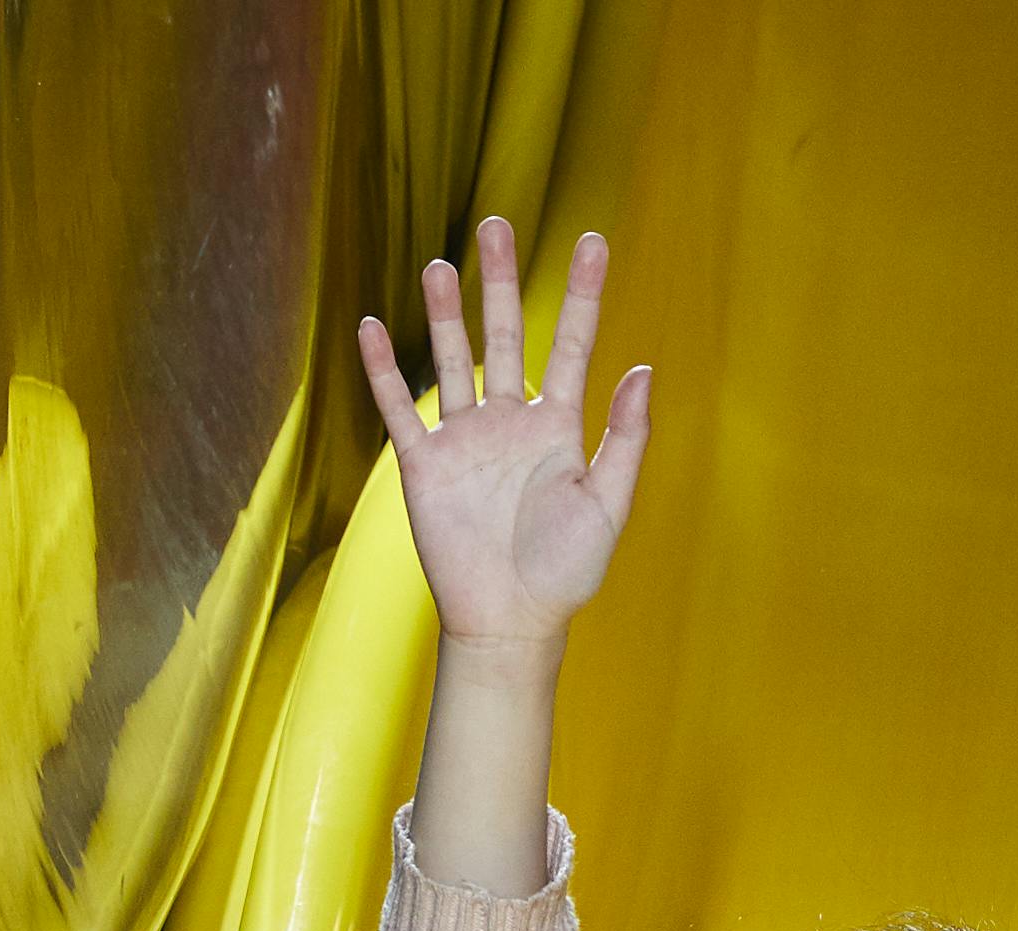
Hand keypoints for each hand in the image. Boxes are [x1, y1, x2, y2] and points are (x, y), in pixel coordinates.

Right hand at [361, 220, 652, 649]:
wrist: (511, 621)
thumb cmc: (566, 571)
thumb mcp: (608, 503)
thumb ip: (625, 437)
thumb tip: (644, 369)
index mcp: (558, 426)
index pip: (572, 344)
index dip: (583, 293)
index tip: (594, 241)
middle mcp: (509, 421)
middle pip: (503, 335)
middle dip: (501, 280)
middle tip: (498, 223)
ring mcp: (465, 439)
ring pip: (452, 359)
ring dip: (446, 312)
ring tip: (441, 263)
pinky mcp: (425, 464)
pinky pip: (400, 408)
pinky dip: (383, 370)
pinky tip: (373, 327)